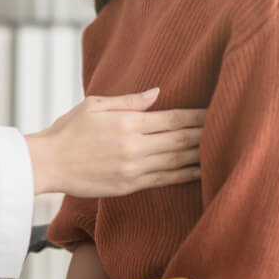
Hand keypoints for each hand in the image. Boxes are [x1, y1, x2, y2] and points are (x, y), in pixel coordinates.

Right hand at [24, 88, 204, 196]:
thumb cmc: (68, 129)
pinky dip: (185, 175)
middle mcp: (135, 146)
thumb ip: (128, 101)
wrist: (49, 163)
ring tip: (222, 147)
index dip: (197, 115)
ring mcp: (134, 168)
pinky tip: (200, 170)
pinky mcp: (130, 186)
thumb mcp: (95, 105)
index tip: (215, 110)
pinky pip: (165, 180)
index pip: (173, 118)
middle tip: (229, 126)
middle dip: (205, 133)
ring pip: (177, 161)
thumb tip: (157, 93)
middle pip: (181, 139)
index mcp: (128, 123)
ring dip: (201, 154)